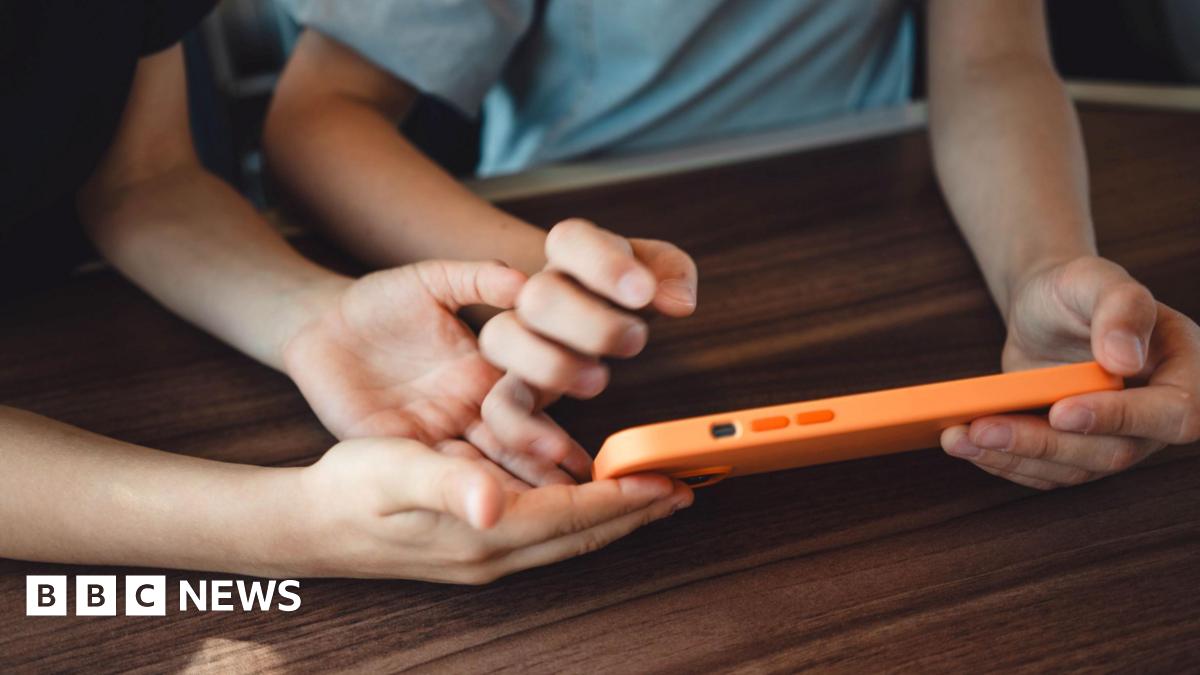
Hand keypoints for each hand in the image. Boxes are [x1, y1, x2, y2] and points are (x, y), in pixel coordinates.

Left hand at [282, 260, 590, 485]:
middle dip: (548, 455)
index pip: (533, 390)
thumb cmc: (379, 301)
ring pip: (484, 466)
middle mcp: (471, 408)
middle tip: (580, 471)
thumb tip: (525, 280)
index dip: (558, 395)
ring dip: (515, 484)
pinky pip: (438, 475)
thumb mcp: (431, 281)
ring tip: (550, 502)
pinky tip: (489, 508)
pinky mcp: (400, 451)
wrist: (318, 325)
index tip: (592, 398)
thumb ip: (476, 278)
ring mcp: (438, 433)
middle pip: (519, 439)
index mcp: (486, 370)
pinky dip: (464, 490)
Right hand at [287, 437, 692, 582]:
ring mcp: (485, 556)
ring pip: (567, 539)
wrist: (307, 525)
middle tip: (682, 489)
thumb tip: (493, 504)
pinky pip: (544, 535)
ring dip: (611, 517)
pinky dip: (577, 516)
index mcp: (484, 531)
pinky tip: (583, 497)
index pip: (573, 514)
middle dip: (634, 513)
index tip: (667, 481)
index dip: (623, 497)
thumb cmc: (348, 490)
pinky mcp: (474, 547)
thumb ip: (446, 486)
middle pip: (582, 534)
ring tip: (648, 495)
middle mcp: (493, 552)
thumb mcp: (393, 473)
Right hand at [478, 219, 697, 467]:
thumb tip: (677, 300)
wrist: (593, 311)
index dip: (604, 265)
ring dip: (551, 366)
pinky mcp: (514, 384)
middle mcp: (536, 290)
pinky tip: (562, 449)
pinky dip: (524, 429)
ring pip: (501, 340)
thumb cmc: (626, 291)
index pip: (571, 239)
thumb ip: (670, 273)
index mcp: (571, 252)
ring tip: (597, 381)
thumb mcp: (657, 270)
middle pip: (539, 296)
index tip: (644, 293)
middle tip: (635, 341)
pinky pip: (499, 405)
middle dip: (590, 323)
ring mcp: (518, 336)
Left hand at [942, 256, 1199, 488]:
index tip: (1064, 411)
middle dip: (1043, 443)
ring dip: (1012, 458)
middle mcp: (1156, 416)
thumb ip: (1120, 308)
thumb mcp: (1096, 278)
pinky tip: (964, 444)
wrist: (1047, 307)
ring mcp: (1117, 439)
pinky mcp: (1077, 452)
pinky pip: (1046, 472)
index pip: (1173, 413)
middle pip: (1113, 452)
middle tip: (983, 428)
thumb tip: (1124, 360)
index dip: (1120, 419)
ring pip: (1073, 469)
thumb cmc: (1078, 288)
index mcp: (1185, 372)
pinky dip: (1003, 462)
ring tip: (957, 437)